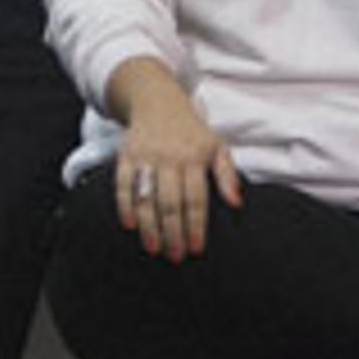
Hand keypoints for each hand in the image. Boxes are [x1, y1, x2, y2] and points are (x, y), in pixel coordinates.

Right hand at [112, 90, 237, 262]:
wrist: (158, 102)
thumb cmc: (192, 132)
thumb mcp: (218, 146)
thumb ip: (228, 175)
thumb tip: (236, 203)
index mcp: (195, 158)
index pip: (196, 198)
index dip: (196, 225)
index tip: (196, 249)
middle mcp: (169, 158)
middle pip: (170, 202)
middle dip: (173, 232)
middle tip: (175, 256)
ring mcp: (145, 157)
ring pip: (146, 196)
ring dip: (148, 225)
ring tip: (153, 249)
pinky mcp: (126, 156)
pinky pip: (122, 183)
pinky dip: (124, 205)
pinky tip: (129, 225)